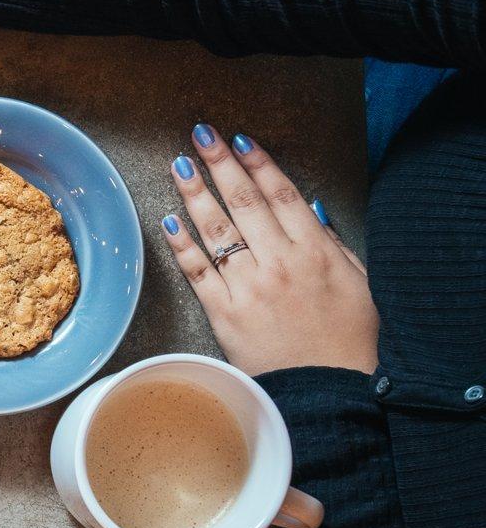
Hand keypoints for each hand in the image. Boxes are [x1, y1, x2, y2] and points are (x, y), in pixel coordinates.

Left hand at [161, 125, 377, 375]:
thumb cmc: (347, 340)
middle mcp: (280, 263)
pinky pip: (197, 272)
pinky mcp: (224, 313)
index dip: (258, 163)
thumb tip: (309, 208)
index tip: (238, 140)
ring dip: (195, 193)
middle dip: (221, 165)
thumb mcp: (357, 283)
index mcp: (316, 252)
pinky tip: (169, 219)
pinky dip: (182, 244)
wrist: (328, 391)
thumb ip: (332, 243)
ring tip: (180, 165)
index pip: (281, 195)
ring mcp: (249, 287)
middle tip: (200, 136)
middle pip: (244, 203)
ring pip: (216, 230)